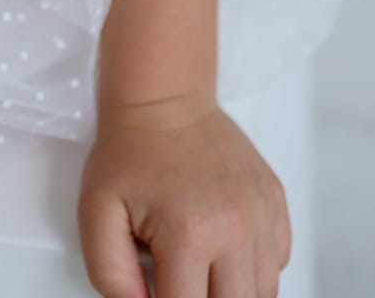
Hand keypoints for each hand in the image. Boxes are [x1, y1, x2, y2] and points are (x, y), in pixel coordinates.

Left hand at [78, 95, 291, 297]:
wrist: (163, 97)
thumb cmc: (128, 153)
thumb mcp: (96, 213)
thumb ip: (110, 275)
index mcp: (189, 234)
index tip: (156, 288)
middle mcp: (236, 229)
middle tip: (180, 282)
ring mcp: (262, 214)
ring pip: (264, 293)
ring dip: (233, 294)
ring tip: (201, 271)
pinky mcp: (276, 202)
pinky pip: (277, 261)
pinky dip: (254, 270)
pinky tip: (224, 252)